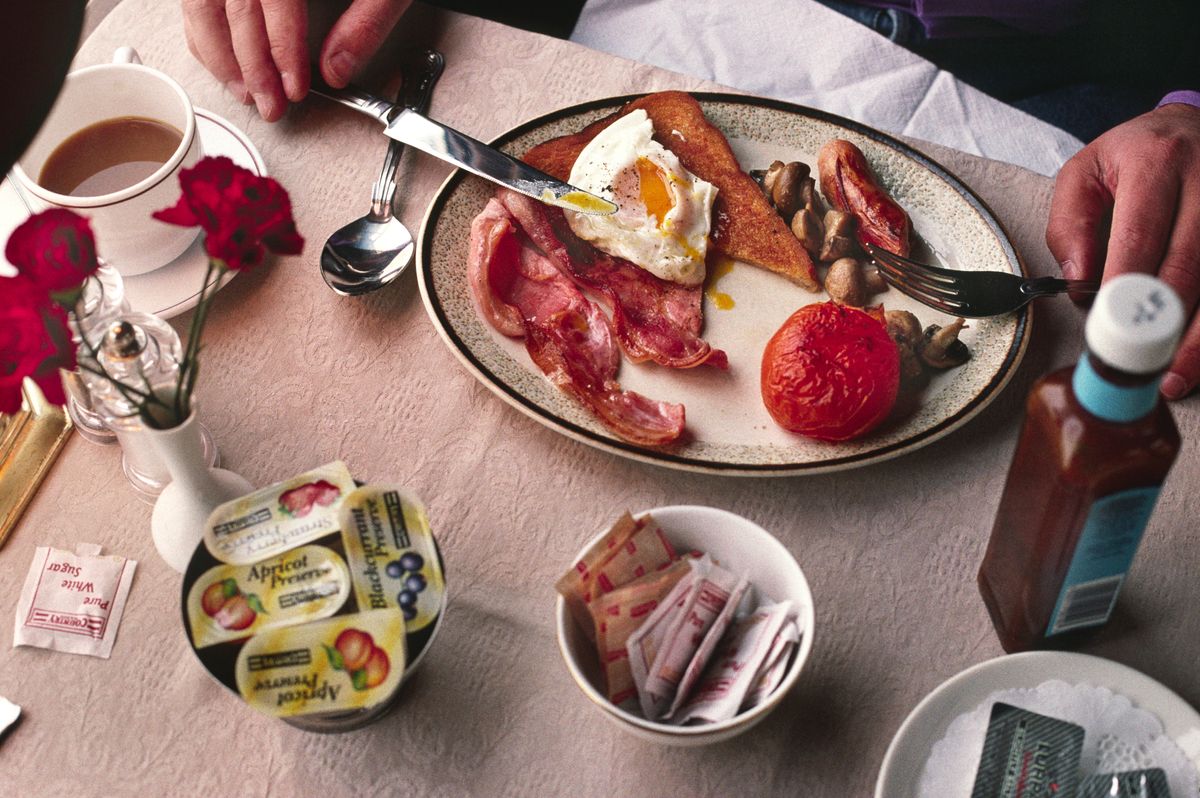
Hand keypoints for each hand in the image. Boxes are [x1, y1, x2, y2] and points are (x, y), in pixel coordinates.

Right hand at [182, 0, 411, 120]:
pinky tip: (224, 59)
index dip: (280, 49)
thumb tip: (338, 68)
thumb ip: (367, 20)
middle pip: (233, 2)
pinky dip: (205, 28)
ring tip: (246, 90)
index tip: (293, 87)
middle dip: (249, 63)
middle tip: (269, 104)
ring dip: (219, 50)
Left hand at [1046, 102, 1199, 398]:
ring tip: (1174, 376)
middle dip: (1162, 322)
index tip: (1108, 326)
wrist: (1196, 125)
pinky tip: (1199, 355)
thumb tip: (1078, 279)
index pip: (1141, 234)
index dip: (1125, 287)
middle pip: (1190, 263)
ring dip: (1199, 335)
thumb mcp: (1085, 170)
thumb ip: (1069, 222)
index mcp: (1156, 164)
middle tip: (1137, 364)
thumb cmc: (1137, 155)